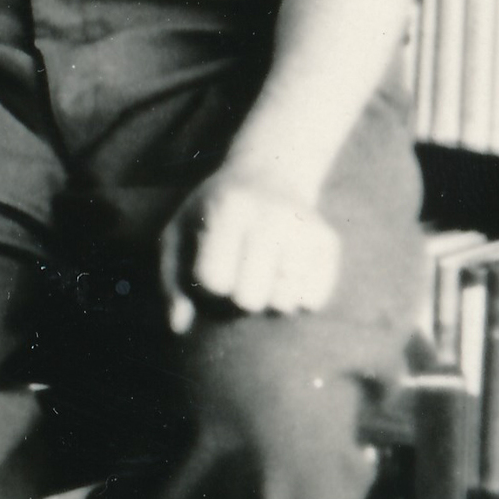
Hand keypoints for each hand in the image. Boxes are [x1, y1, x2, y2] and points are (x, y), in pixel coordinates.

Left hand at [157, 166, 341, 333]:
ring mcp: (304, 229)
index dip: (208, 281)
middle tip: (239, 269)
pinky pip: (311, 302)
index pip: (213, 281)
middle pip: (248, 299)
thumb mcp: (180, 231)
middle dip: (238, 294)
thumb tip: (178, 327)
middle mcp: (271, 217)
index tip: (211, 261)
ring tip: (262, 267)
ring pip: (283, 304)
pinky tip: (286, 269)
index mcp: (228, 210)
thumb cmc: (215, 210)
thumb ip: (170, 279)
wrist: (270, 171)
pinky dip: (296, 296)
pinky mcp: (329, 242)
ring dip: (268, 296)